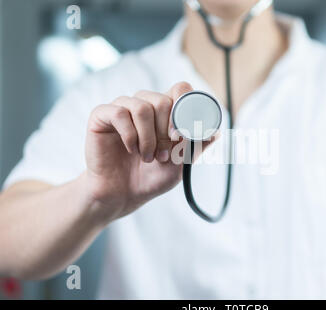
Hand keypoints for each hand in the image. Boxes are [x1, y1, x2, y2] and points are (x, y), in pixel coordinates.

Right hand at [83, 82, 212, 221]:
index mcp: (165, 112)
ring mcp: (123, 108)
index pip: (180, 89)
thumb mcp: (181, 164)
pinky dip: (129, 135)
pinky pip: (119, 113)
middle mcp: (145, 105)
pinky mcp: (102, 115)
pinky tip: (130, 149)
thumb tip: (214, 133)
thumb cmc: (152, 177)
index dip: (185, 106)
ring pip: (142, 107)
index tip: (182, 134)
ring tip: (147, 157)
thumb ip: (195, 146)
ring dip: (148, 137)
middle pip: (163, 100)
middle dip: (166, 131)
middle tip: (163, 155)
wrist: (123, 194)